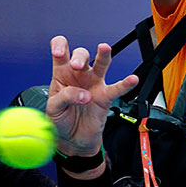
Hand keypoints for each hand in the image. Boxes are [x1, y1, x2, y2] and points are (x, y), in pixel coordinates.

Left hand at [46, 37, 138, 156]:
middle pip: (81, 54)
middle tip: (76, 66)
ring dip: (102, 55)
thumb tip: (84, 94)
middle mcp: (79, 75)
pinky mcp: (105, 97)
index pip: (60, 51)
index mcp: (61, 73)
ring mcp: (94, 84)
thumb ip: (64, 97)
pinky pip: (117, 88)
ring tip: (104, 48)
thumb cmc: (60, 120)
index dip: (59, 46)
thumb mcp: (53, 109)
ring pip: (101, 64)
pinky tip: (132, 79)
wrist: (72, 140)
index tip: (58, 53)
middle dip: (79, 57)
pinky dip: (126, 84)